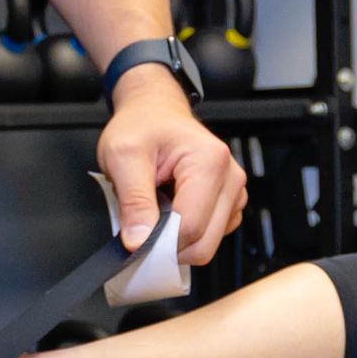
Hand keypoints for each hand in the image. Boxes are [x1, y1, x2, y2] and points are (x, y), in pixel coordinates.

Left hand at [97, 65, 246, 264]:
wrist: (154, 112)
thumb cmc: (142, 125)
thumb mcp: (123, 156)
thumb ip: (133, 200)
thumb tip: (139, 241)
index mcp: (210, 162)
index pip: (190, 228)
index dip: (159, 243)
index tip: (135, 238)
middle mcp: (231, 178)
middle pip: (204, 243)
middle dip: (168, 245)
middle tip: (142, 225)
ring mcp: (234, 193)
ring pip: (207, 245)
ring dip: (177, 239)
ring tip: (158, 208)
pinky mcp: (229, 204)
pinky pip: (209, 238)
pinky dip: (186, 234)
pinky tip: (171, 211)